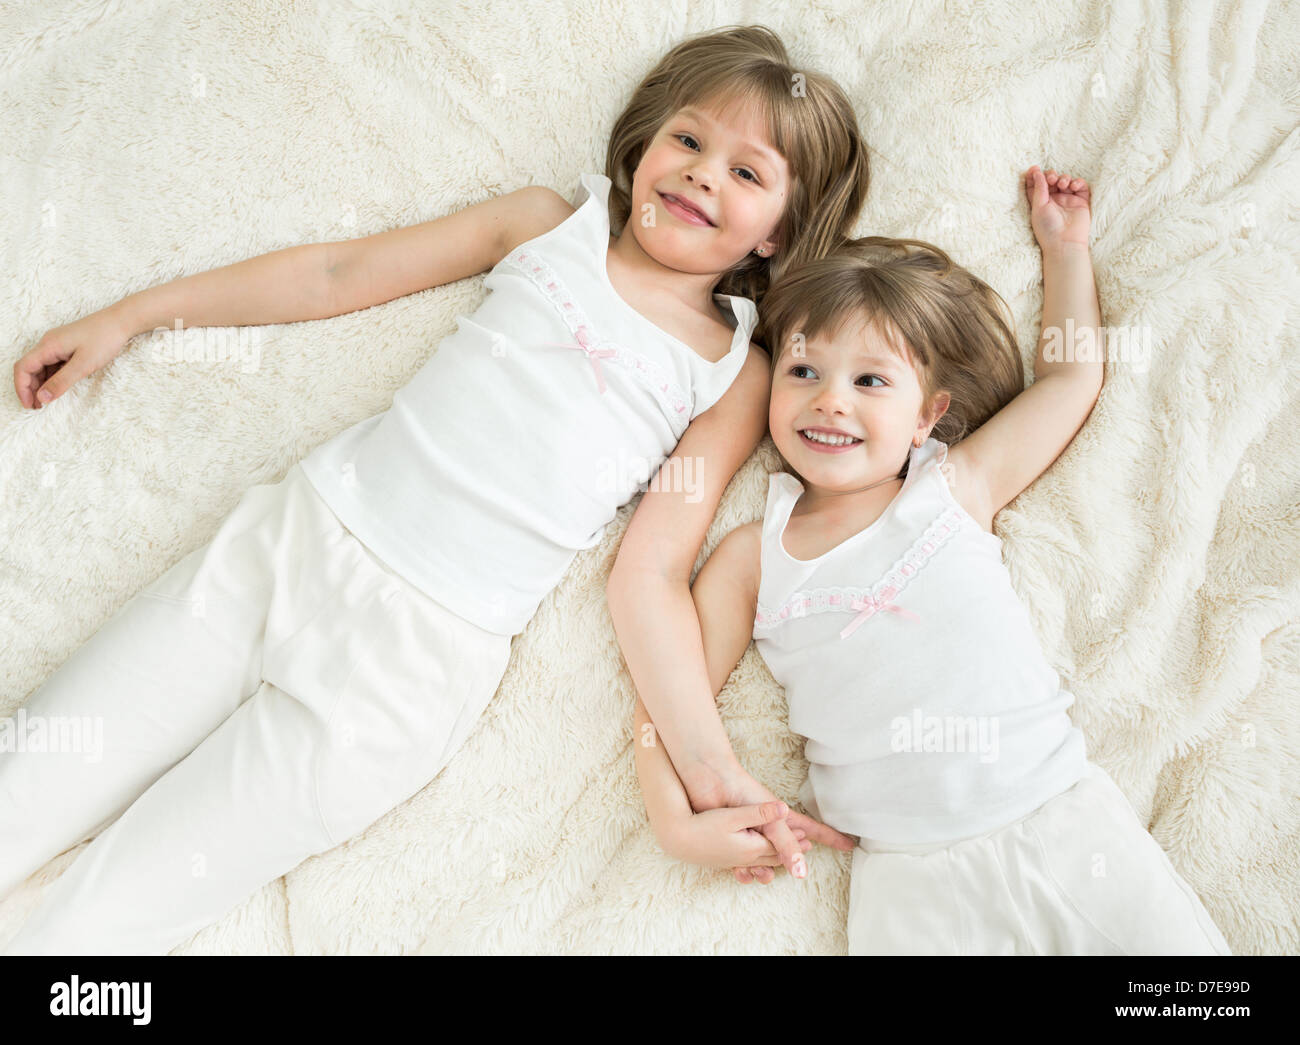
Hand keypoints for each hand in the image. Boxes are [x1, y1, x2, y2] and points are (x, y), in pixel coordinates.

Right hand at [14, 308, 133, 408]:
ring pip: (42, 367)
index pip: (23, 368)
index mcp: (48, 346)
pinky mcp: (68, 346)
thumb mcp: (83, 365)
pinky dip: (52, 377)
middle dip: (30, 388)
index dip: (22, 388)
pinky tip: (57, 388)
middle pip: (30, 368)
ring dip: (41, 384)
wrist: (121, 322)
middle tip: (38, 407)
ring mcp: (58, 344)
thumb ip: (62, 382)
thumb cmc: (104, 340)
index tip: (29, 405)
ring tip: (46, 401)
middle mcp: (49, 344)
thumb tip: (42, 398)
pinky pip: (53, 364)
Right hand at [659, 799, 813, 869]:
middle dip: (789, 852)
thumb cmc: (705, 825)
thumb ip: (760, 813)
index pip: (779, 846)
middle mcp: (745, 857)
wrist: (678, 838)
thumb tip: (784, 809)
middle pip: (772, 855)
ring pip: (760, 861)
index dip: (795, 843)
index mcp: (752, 847)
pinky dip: (758, 861)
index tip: (808, 839)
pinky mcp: (723, 859)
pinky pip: (747, 863)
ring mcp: (733, 860)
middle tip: (806, 847)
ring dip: (774, 858)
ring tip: (784, 855)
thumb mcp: (734, 816)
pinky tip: (756, 860)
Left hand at [679, 760, 855, 883]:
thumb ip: (786, 846)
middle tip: (798, 870)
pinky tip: (743, 873)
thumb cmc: (743, 793)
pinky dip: (745, 870)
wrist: (709, 782)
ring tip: (763, 874)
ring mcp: (752, 832)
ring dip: (766, 869)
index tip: (850, 844)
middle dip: (795, 860)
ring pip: (766, 858)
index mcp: (783, 817)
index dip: (831, 838)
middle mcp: (770, 826)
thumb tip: (802, 874)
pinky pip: (743, 860)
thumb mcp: (771, 821)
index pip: (813, 830)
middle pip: (791, 848)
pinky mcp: (733, 838)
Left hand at [1024, 166, 1090, 250]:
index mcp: (1040, 202)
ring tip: (1062, 184)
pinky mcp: (1081, 201)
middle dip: (1051, 175)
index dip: (1034, 175)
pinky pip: (1080, 186)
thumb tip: (1036, 172)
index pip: (1036, 185)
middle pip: (1052, 180)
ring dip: (1064, 178)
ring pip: (1066, 180)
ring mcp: (1068, 200)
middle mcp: (1054, 200)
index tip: (1034, 168)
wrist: (1065, 242)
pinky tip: (1073, 186)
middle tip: (1052, 179)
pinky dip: (1077, 182)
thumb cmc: (1048, 228)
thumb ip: (1039, 188)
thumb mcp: (1038, 206)